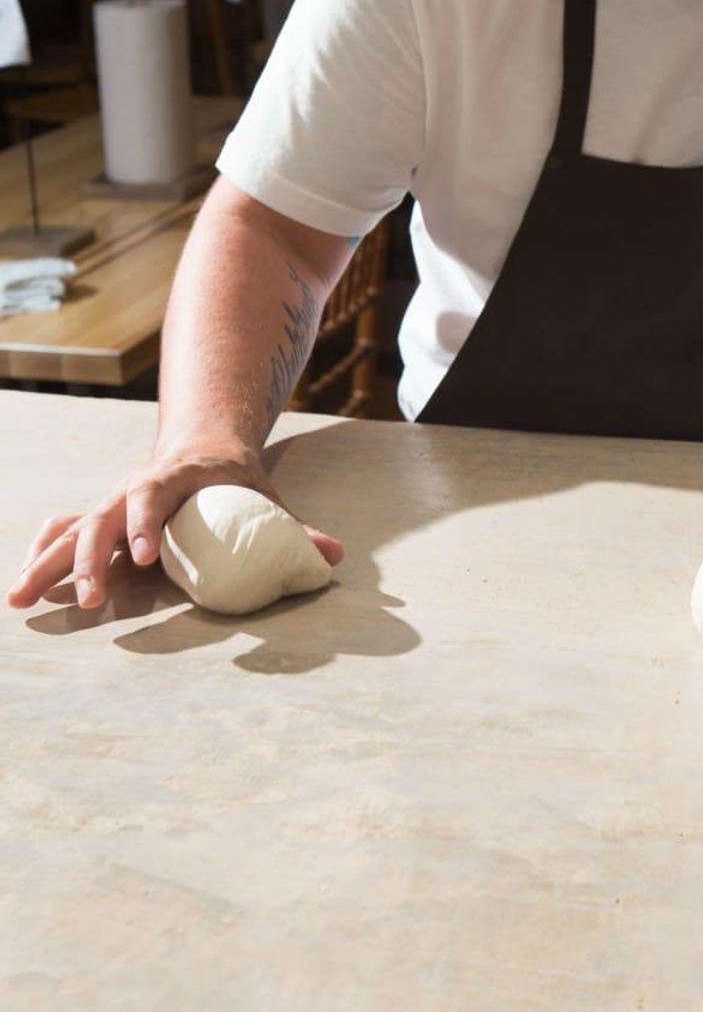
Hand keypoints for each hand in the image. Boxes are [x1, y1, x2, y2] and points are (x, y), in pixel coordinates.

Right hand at [6, 445, 343, 612]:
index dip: (145, 523)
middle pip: (103, 516)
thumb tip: (335, 557)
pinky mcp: (104, 516)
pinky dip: (44, 553)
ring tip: (21, 600)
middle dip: (88, 557)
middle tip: (86, 599)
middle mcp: (136, 487)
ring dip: (49, 562)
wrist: (206, 438)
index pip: (153, 493)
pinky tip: (25, 586)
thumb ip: (297, 528)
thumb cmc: (237, 476)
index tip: (143, 558)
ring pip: (74, 527)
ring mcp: (115, 501)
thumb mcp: (267, 495)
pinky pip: (66, 530)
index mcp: (176, 475)